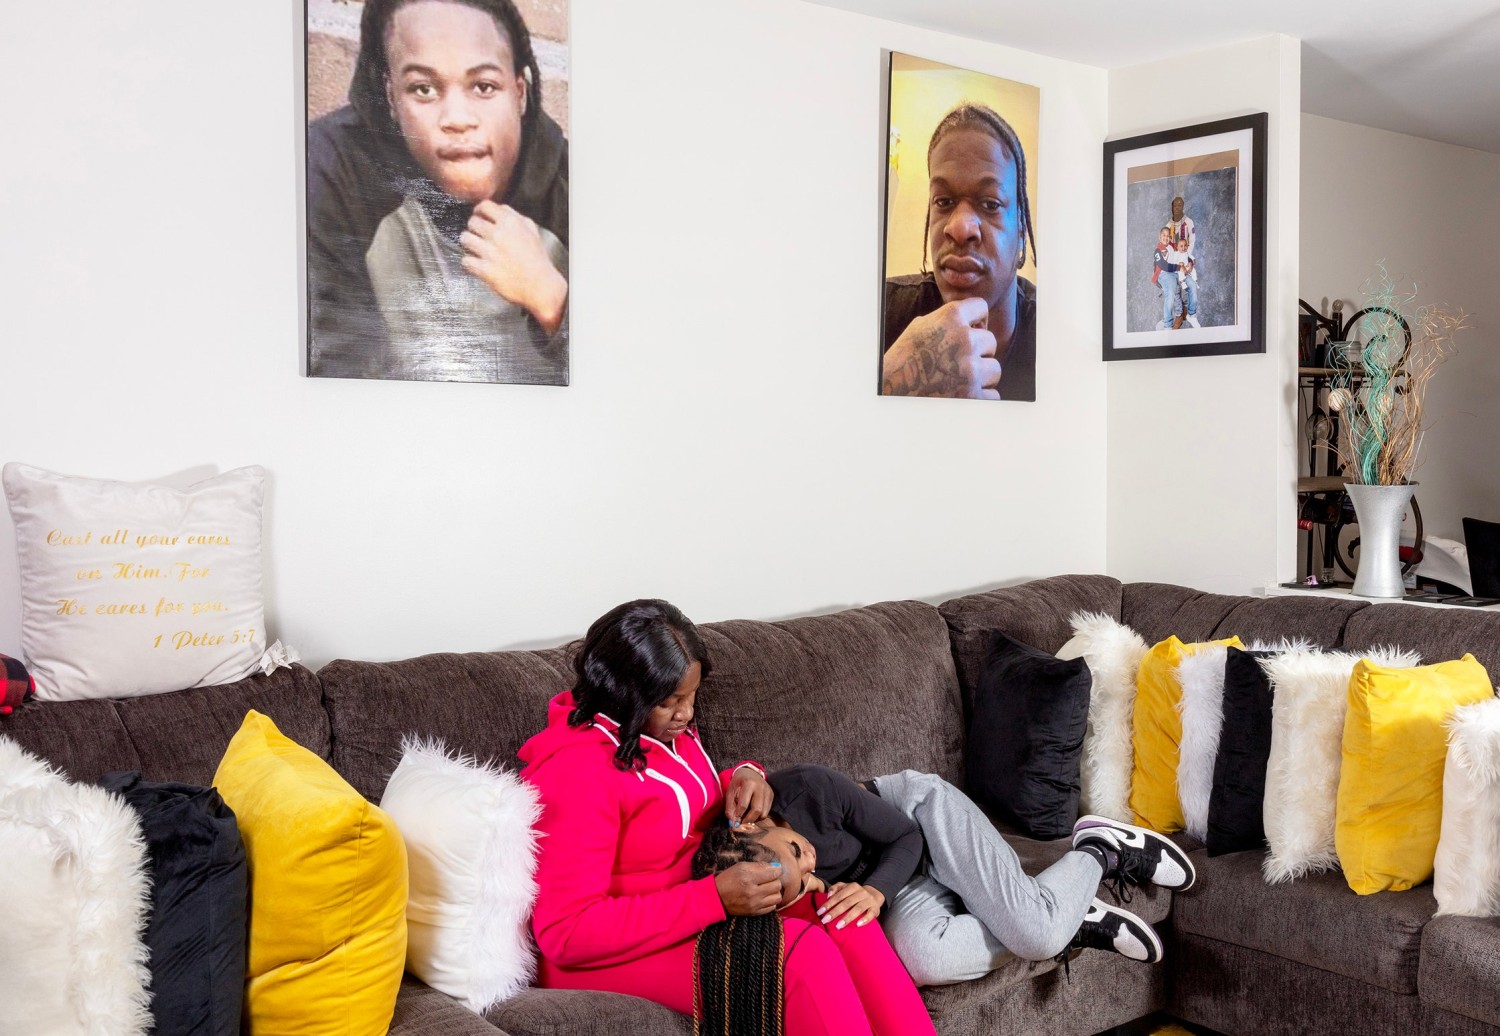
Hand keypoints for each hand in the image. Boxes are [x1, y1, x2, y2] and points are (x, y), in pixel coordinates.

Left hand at [460, 201, 568, 333]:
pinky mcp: (484, 269)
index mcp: (511, 223)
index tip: (479, 215)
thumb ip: (517, 218)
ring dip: (468, 243)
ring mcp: (490, 252)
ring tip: (475, 248)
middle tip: (478, 235)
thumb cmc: (538, 260)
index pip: (485, 206)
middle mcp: (498, 234)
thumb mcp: (533, 232)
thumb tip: (501, 209)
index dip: (479, 210)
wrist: (540, 286)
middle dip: (474, 228)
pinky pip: (466, 260)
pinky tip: (476, 264)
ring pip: (465, 238)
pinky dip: (469, 263)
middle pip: (472, 222)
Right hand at [715, 861, 783, 915]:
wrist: (716, 898)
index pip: (773, 873)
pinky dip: (771, 901)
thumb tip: (776, 866)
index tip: (774, 869)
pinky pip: (772, 907)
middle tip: (768, 878)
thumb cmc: (728, 879)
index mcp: (748, 878)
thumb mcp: (740, 866)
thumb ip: (759, 865)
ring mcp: (755, 905)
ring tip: (767, 888)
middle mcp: (753, 893)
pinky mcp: (755, 913)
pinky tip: (764, 897)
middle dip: (775, 880)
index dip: (777, 870)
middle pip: (777, 885)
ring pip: (777, 897)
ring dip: (774, 892)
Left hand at [726, 767, 772, 826]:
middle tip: (741, 824)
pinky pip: (767, 811)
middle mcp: (760, 787)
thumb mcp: (730, 792)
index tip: (734, 822)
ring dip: (754, 819)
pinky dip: (759, 816)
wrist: (749, 772)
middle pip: (757, 810)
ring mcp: (768, 791)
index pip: (744, 804)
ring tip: (746, 818)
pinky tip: (752, 814)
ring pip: (764, 813)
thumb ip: (730, 807)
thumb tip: (733, 822)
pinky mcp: (771, 795)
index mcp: (748, 784)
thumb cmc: (738, 783)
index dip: (738, 815)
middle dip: (748, 820)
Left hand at [817, 883, 884, 928]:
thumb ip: (836, 888)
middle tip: (825, 920)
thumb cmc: (855, 893)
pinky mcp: (875, 909)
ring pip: (858, 909)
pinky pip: (870, 914)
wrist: (875, 895)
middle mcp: (861, 892)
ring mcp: (869, 901)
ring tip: (838, 926)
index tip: (820, 912)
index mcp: (853, 886)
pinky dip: (865, 919)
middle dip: (835, 912)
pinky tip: (858, 925)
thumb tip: (828, 895)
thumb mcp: (845, 887)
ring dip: (848, 918)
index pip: (839, 896)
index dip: (829, 904)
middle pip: (846, 903)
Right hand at [881, 297, 998, 398]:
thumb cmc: (903, 359)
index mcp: (950, 318)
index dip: (976, 321)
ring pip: (994, 369)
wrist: (890, 390)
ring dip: (981, 376)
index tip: (969, 331)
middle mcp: (964, 340)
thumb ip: (948, 320)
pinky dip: (980, 397)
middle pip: (990, 342)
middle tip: (957, 362)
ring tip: (959, 380)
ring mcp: (970, 369)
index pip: (981, 307)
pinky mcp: (973, 395)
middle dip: (978, 352)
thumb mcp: (920, 327)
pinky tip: (961, 394)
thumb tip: (973, 321)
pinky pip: (993, 395)